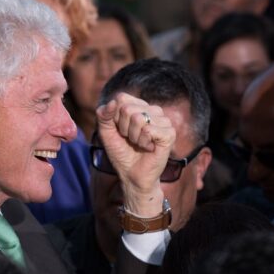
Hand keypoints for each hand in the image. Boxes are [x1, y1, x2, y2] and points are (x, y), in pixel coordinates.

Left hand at [96, 92, 174, 216]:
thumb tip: (112, 102)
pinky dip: (143, 142)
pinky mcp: (170, 133)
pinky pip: (148, 130)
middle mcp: (153, 110)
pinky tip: (148, 148)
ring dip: (133, 136)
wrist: (131, 175)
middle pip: (127, 108)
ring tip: (139, 143)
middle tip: (130, 139)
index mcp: (139, 106)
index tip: (120, 130)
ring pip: (138, 118)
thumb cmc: (120, 152)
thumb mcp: (106, 132)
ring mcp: (163, 120)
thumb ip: (103, 115)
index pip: (121, 98)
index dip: (115, 117)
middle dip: (123, 128)